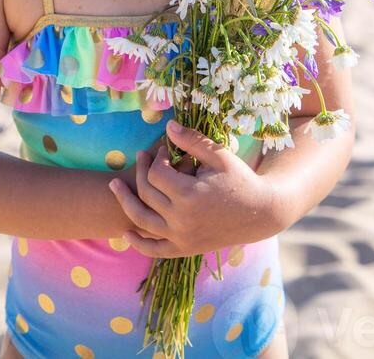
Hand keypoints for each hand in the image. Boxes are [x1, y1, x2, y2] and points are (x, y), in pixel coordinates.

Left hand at [107, 119, 275, 257]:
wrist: (260, 213)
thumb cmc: (241, 179)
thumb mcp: (219, 155)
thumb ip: (192, 141)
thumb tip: (167, 125)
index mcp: (190, 196)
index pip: (157, 174)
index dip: (157, 158)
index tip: (165, 149)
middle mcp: (182, 220)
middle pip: (147, 194)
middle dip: (142, 171)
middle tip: (141, 156)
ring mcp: (182, 237)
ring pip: (143, 221)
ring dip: (125, 203)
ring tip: (113, 186)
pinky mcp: (185, 248)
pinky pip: (155, 250)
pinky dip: (139, 243)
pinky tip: (126, 232)